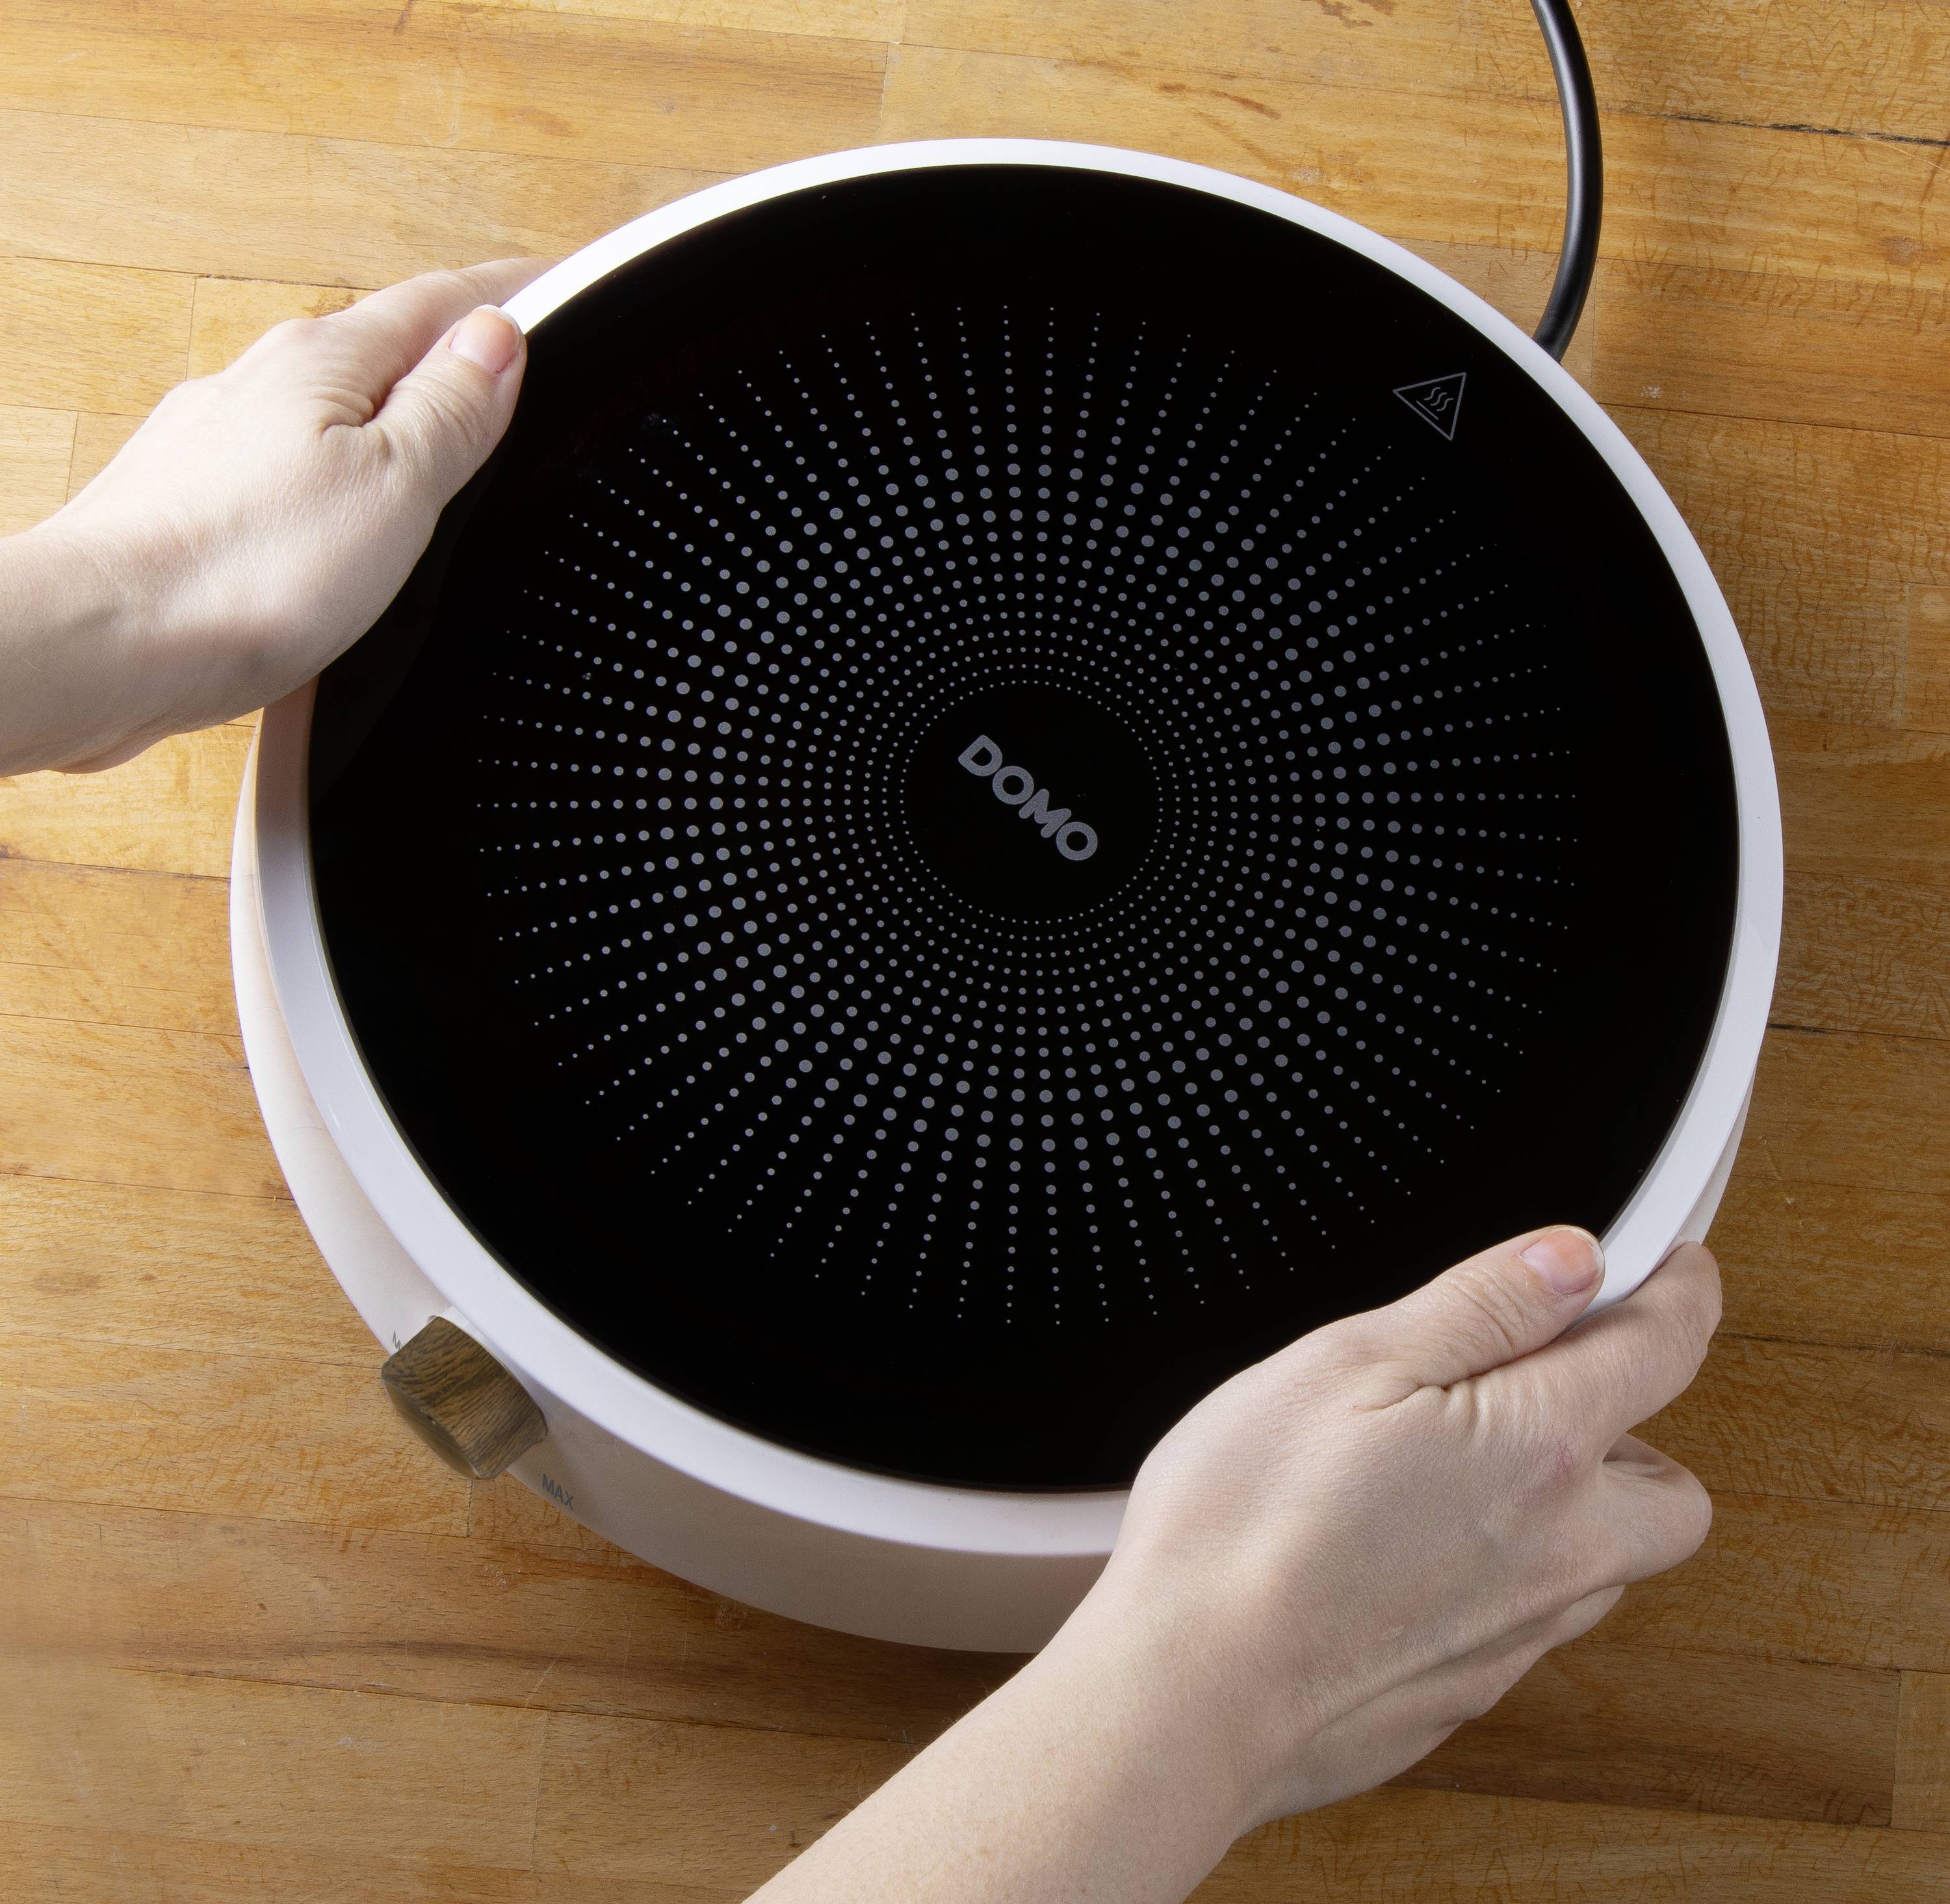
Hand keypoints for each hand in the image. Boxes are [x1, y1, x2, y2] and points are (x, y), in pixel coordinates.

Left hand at [0, 259, 543, 773]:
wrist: (107, 643)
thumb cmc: (246, 571)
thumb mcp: (395, 485)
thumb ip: (451, 410)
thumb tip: (497, 341)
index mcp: (325, 362)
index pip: (441, 301)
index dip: (507, 294)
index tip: (553, 284)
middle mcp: (261, 383)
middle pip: (379, 346)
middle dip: (447, 352)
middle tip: (507, 364)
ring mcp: (219, 441)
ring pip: (328, 408)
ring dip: (389, 416)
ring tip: (437, 442)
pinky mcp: (192, 503)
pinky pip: (288, 465)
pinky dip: (337, 473)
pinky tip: (346, 513)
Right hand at [1068, 1226, 1718, 1830]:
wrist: (1189, 1695)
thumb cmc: (1246, 1525)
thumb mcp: (1349, 1361)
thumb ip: (1481, 1305)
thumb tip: (1573, 1261)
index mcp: (1539, 1448)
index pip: (1664, 1350)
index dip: (1679, 1290)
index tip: (1675, 1268)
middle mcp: (1560, 1553)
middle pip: (1672, 1489)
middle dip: (1635, 1431)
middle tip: (1546, 1388)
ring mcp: (1517, 1637)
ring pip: (1600, 1564)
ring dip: (1568, 1509)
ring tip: (1457, 1466)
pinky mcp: (1467, 1693)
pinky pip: (1525, 1622)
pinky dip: (1499, 1575)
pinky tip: (1404, 1549)